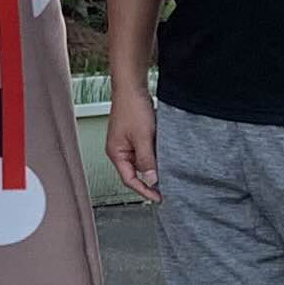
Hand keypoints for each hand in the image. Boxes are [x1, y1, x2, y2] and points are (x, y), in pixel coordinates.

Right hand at [105, 82, 159, 203]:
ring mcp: (127, 143)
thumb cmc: (131, 107)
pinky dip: (155, 153)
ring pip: (143, 161)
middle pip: (136, 172)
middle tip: (167, 185)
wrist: (132, 86)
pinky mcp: (135, 136)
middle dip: (151, 177)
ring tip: (166, 164)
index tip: (158, 197)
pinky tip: (163, 149)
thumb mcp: (142, 137)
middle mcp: (120, 150)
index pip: (129, 180)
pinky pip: (146, 151)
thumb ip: (146, 160)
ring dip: (154, 163)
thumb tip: (151, 179)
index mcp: (116, 153)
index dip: (144, 190)